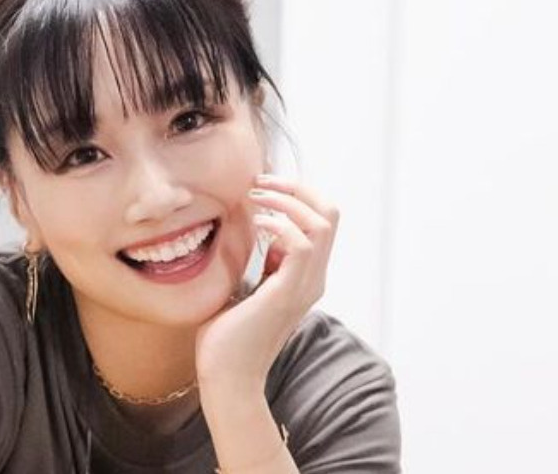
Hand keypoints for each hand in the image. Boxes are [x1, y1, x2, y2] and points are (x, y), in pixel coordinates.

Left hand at [194, 174, 339, 394]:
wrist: (226, 376)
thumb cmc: (227, 336)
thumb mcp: (244, 286)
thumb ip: (256, 261)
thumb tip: (250, 228)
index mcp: (303, 276)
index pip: (320, 221)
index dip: (296, 195)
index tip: (261, 186)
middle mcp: (312, 279)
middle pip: (330, 214)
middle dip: (298, 188)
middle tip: (261, 181)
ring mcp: (304, 287)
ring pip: (322, 224)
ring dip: (287, 200)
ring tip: (255, 196)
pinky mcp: (288, 293)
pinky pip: (302, 245)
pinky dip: (280, 224)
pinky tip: (256, 224)